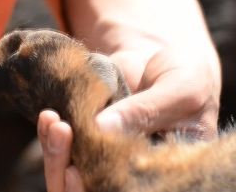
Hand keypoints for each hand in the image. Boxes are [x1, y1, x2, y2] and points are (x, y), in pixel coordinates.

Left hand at [40, 0, 222, 190]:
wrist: (163, 58)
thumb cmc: (186, 76)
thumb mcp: (179, 90)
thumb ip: (144, 110)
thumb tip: (101, 128)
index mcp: (166, 174)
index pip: (130, 190)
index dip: (99, 188)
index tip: (75, 171)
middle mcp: (135, 174)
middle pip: (95, 190)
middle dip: (68, 172)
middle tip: (62, 133)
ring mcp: (109, 159)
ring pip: (73, 179)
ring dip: (56, 156)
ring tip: (52, 120)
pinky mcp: (90, 141)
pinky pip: (64, 153)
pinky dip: (50, 139)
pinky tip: (49, 117)